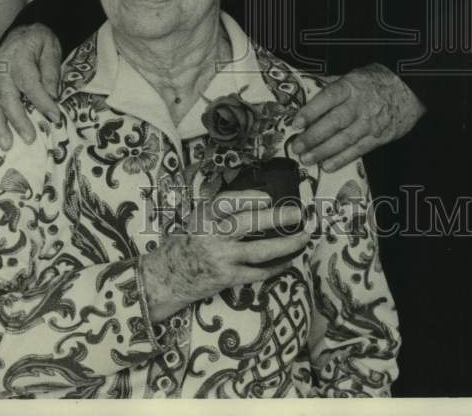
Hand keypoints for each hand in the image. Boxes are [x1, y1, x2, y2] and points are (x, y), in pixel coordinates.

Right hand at [0, 25, 62, 149]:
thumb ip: (51, 71)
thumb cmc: (39, 42)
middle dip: (17, 120)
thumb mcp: (51, 49)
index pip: (30, 83)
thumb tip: (52, 96)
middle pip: (6, 97)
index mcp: (18, 56)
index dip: (42, 101)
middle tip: (29, 139)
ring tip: (6, 147)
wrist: (23, 32)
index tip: (55, 117)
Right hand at [140, 190, 311, 322]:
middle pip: (248, 224)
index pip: (227, 203)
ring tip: (304, 237)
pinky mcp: (227, 279)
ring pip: (259, 251)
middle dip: (277, 218)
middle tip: (299, 213)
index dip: (249, 198)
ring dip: (285, 245)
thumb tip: (254, 193)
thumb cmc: (188, 241)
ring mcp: (221, 258)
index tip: (268, 197)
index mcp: (205, 215)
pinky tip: (288, 262)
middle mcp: (213, 235)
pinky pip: (256, 273)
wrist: (167, 277)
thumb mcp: (198, 217)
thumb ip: (221, 206)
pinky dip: (275, 267)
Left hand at [290, 64, 425, 170]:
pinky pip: (358, 150)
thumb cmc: (378, 81)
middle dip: (313, 136)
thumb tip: (307, 90)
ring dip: (323, 151)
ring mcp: (371, 122)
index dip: (311, 111)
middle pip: (334, 122)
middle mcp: (361, 104)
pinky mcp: (379, 137)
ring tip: (306, 158)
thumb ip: (333, 84)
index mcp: (352, 85)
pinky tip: (327, 165)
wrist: (411, 91)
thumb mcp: (355, 74)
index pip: (328, 97)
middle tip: (296, 146)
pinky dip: (342, 159)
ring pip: (344, 139)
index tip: (296, 122)